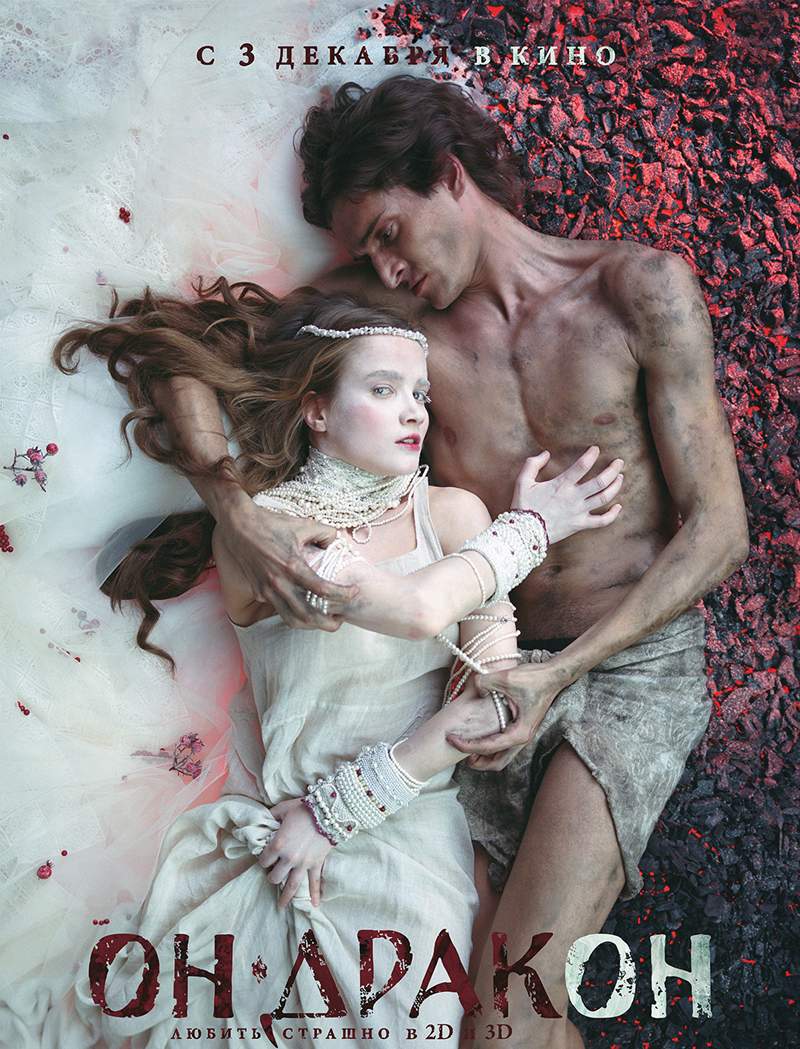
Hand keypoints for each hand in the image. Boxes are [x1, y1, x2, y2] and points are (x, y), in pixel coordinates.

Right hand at [218, 497, 357, 630]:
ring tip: (324, 621)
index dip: (343, 594)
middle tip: (341, 620)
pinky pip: (279, 609)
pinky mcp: (258, 592)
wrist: (239, 526)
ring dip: (311, 625)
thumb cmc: (272, 523)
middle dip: (328, 623)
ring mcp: (267, 590)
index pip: (323, 590)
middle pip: (307, 616)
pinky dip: (294, 614)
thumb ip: (326, 533)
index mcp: (292, 566)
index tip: (354, 592)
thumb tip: (336, 543)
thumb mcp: (304, 524)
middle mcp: (279, 583)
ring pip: (291, 619)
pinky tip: (305, 608)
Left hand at [258, 798, 332, 907]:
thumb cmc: (303, 809)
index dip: (262, 860)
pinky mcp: (316, 864)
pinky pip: (315, 882)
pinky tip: (315, 905)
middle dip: (272, 877)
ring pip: (291, 886)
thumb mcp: (283, 809)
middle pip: (275, 877)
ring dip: (285, 897)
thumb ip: (271, 815)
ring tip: (281, 906)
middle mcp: (289, 858)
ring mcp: (304, 864)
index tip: (265, 859)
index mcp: (278, 845)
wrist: (328, 811)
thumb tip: (265, 819)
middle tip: (272, 875)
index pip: (264, 861)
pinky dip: (315, 894)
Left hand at [446, 662, 564, 770]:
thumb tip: (472, 686)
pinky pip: (504, 746)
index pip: (487, 747)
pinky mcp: (521, 729)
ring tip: (466, 746)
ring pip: (501, 757)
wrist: (554, 675)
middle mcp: (521, 738)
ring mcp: (522, 735)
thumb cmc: (535, 678)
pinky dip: (490, 747)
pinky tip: (479, 734)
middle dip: (476, 761)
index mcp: (519, 733)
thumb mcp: (506, 678)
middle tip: (457, 750)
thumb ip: (485, 682)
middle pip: (496, 762)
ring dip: (483, 756)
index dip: (466, 745)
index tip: (451, 738)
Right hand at [511, 447, 622, 543]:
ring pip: (604, 498)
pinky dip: (613, 515)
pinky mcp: (580, 525)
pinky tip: (618, 507)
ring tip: (620, 478)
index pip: (582, 465)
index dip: (591, 455)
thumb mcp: (522, 481)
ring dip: (616, 487)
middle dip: (613, 469)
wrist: (524, 532)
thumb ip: (532, 464)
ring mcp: (579, 511)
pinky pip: (601, 521)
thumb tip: (546, 454)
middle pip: (601, 481)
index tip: (596, 449)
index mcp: (561, 484)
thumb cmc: (523, 506)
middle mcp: (574, 497)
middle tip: (619, 462)